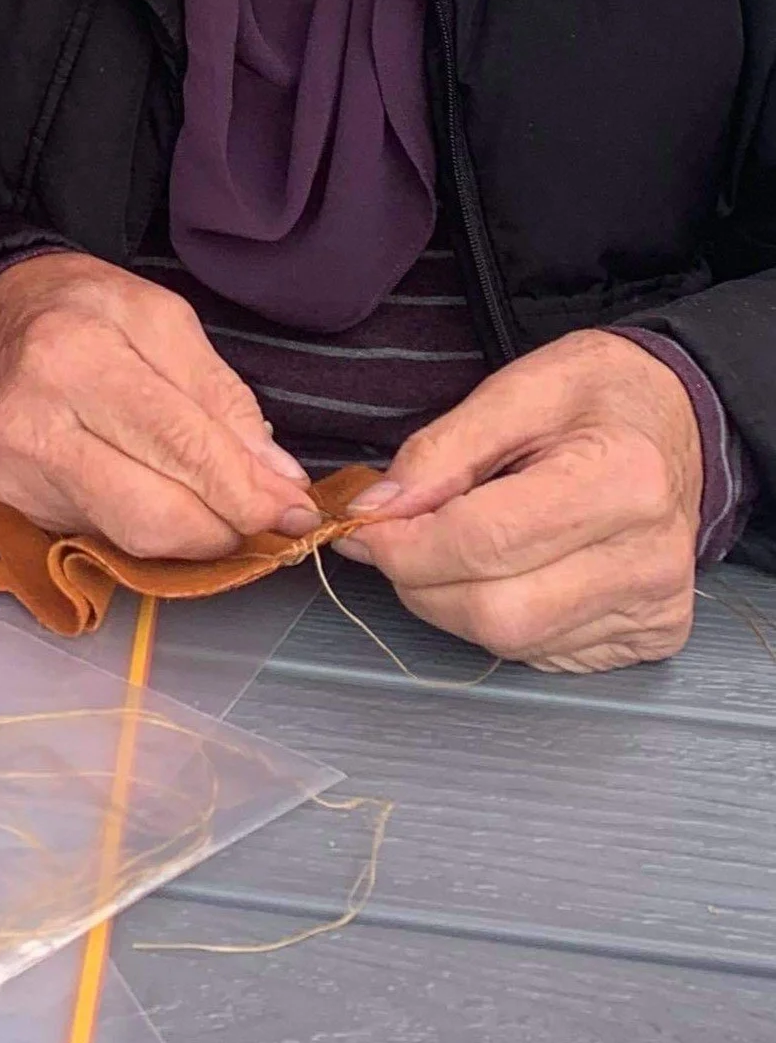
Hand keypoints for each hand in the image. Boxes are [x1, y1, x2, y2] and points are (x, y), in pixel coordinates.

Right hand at [0, 252, 322, 559]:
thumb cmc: (86, 308)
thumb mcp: (164, 318)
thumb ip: (223, 398)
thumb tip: (275, 478)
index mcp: (76, 355)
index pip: (179, 445)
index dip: (246, 490)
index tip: (296, 511)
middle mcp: (34, 420)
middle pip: (153, 512)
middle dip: (227, 526)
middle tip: (269, 519)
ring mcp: (17, 469)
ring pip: (130, 538)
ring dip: (195, 538)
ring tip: (225, 511)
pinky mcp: (13, 500)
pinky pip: (103, 535)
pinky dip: (151, 530)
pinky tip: (166, 500)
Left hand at [338, 330, 701, 671]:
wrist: (680, 422)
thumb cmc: (603, 395)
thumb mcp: (518, 389)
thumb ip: (440, 451)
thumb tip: (376, 510)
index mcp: (619, 479)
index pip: (483, 541)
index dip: (404, 544)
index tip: (362, 527)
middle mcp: (647, 557)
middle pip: (496, 612)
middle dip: (420, 582)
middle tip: (396, 540)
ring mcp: (655, 606)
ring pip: (514, 642)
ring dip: (455, 603)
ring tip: (453, 547)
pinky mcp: (653, 637)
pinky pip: (546, 654)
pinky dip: (502, 619)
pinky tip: (507, 571)